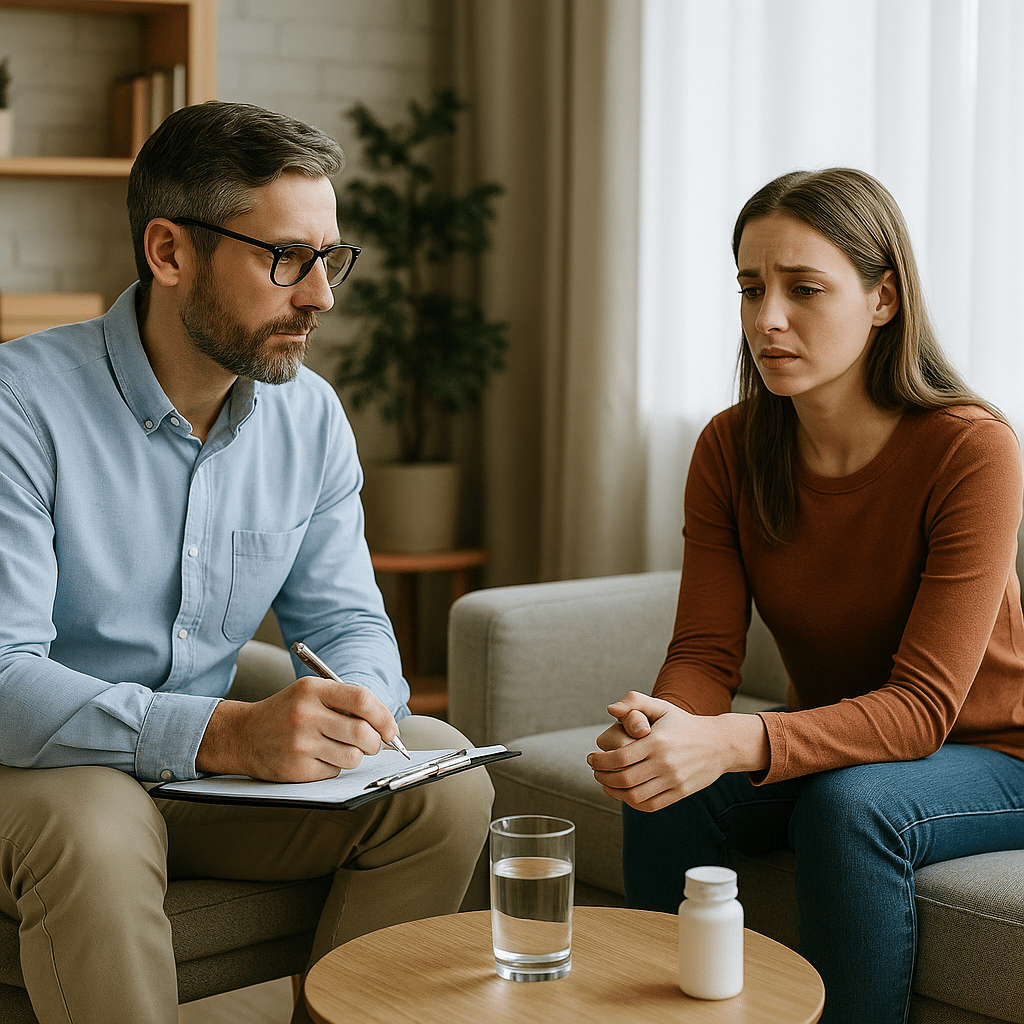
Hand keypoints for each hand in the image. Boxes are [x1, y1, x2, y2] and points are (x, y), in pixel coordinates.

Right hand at [197, 675, 400, 781]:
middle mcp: (306, 715)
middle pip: (362, 733)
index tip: (390, 729)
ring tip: (339, 748)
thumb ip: (345, 701)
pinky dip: (333, 766)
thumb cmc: (286, 712)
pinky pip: (334, 771)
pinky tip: (318, 757)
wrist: (243, 735)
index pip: (362, 699)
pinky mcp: (297, 769)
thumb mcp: (310, 693)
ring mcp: (300, 744)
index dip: (383, 716)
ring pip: (352, 757)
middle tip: (371, 743)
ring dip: (354, 756)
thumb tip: (386, 724)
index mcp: (312, 690)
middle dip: (375, 742)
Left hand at [587, 691, 768, 812]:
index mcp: (657, 742)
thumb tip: (610, 709)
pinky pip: (650, 805)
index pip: (620, 758)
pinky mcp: (680, 793)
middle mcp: (665, 763)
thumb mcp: (662, 707)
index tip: (591, 758)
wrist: (720, 743)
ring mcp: (674, 780)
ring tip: (606, 784)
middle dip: (603, 777)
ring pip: (635, 796)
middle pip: (624, 779)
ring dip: (614, 793)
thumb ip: (635, 702)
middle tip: (595, 771)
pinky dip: (632, 803)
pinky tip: (624, 794)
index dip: (600, 761)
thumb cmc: (685, 724)